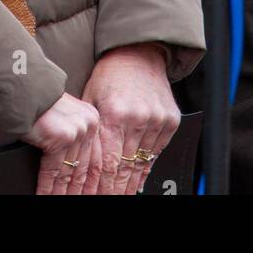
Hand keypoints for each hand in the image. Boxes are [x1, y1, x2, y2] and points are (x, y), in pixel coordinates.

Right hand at [23, 92, 99, 195]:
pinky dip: (46, 188)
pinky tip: (43, 196)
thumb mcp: (64, 117)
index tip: (86, 196)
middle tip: (72, 203)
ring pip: (68, 173)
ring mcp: (76, 131)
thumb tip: (75, 166)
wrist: (21, 89)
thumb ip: (75, 137)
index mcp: (93, 120)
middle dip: (75, 192)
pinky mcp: (61, 137)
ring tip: (55, 202)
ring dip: (60, 193)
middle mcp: (89, 125)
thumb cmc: (39, 103)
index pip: (95, 160)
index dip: (90, 184)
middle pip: (83, 169)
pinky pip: (53, 171)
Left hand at [80, 44, 179, 194]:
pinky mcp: (170, 121)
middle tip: (104, 199)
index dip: (98, 185)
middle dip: (112, 190)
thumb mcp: (91, 98)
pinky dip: (144, 169)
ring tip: (119, 196)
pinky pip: (155, 153)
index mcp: (114, 112)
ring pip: (140, 164)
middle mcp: (138, 117)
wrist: (139, 52)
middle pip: (124, 168)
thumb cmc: (110, 74)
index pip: (106, 162)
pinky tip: (136, 181)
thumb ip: (90, 132)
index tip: (91, 196)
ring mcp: (157, 120)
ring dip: (128, 184)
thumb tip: (82, 166)